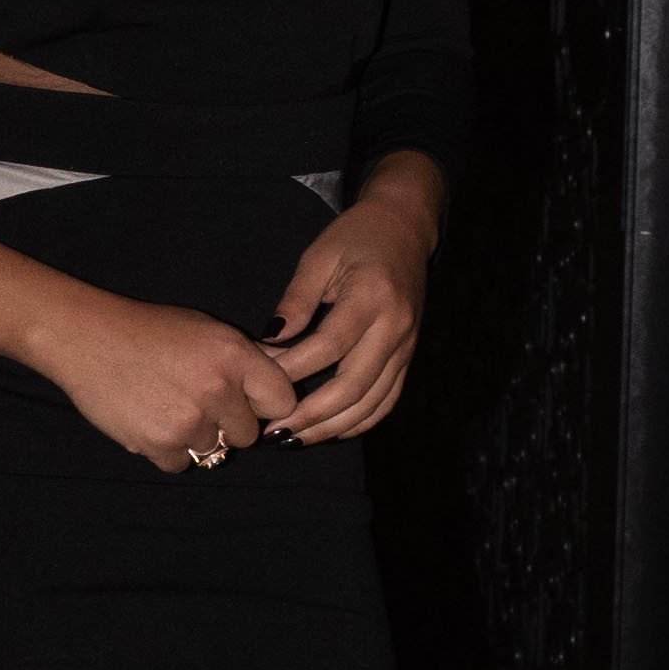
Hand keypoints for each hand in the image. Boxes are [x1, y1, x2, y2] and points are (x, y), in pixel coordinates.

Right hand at [18, 287, 305, 475]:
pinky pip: (181, 463)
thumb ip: (246, 359)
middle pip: (248, 434)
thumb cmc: (147, 330)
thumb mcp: (205, 330)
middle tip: (194, 400)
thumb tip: (285, 378)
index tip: (248, 402)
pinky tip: (149, 419)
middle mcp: (217, 388)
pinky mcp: (160, 444)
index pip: (282, 401)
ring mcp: (189, 420)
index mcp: (234, 354)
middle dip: (227, 423)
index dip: (265, 404)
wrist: (85, 338)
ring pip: (214, 451)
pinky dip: (167, 449)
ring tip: (166, 406)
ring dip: (195, 437)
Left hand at [263, 153, 442, 443]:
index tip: (260, 383)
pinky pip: (386, 400)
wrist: (405, 229)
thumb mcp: (319, 257)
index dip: (294, 369)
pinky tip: (327, 430)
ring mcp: (406, 346)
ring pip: (371, 402)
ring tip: (293, 440)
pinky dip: (357, 422)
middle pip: (353, 385)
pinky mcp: (408, 357)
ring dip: (331, 428)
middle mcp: (395, 327)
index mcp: (372, 296)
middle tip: (274, 432)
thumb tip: (269, 339)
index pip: (330, 345)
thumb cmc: (356, 237)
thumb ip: (295, 300)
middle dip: (311, 415)